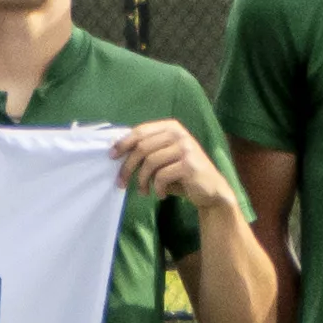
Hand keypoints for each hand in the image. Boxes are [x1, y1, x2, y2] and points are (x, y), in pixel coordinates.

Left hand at [109, 118, 226, 212]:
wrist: (211, 191)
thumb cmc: (182, 175)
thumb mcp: (163, 158)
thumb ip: (146, 150)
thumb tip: (115, 148)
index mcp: (171, 127)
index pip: (140, 131)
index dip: (123, 144)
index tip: (111, 156)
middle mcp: (179, 134)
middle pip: (142, 148)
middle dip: (127, 167)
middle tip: (121, 183)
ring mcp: (186, 148)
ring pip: (150, 163)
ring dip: (142, 181)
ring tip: (143, 192)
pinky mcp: (189, 165)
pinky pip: (161, 176)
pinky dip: (157, 188)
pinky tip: (161, 195)